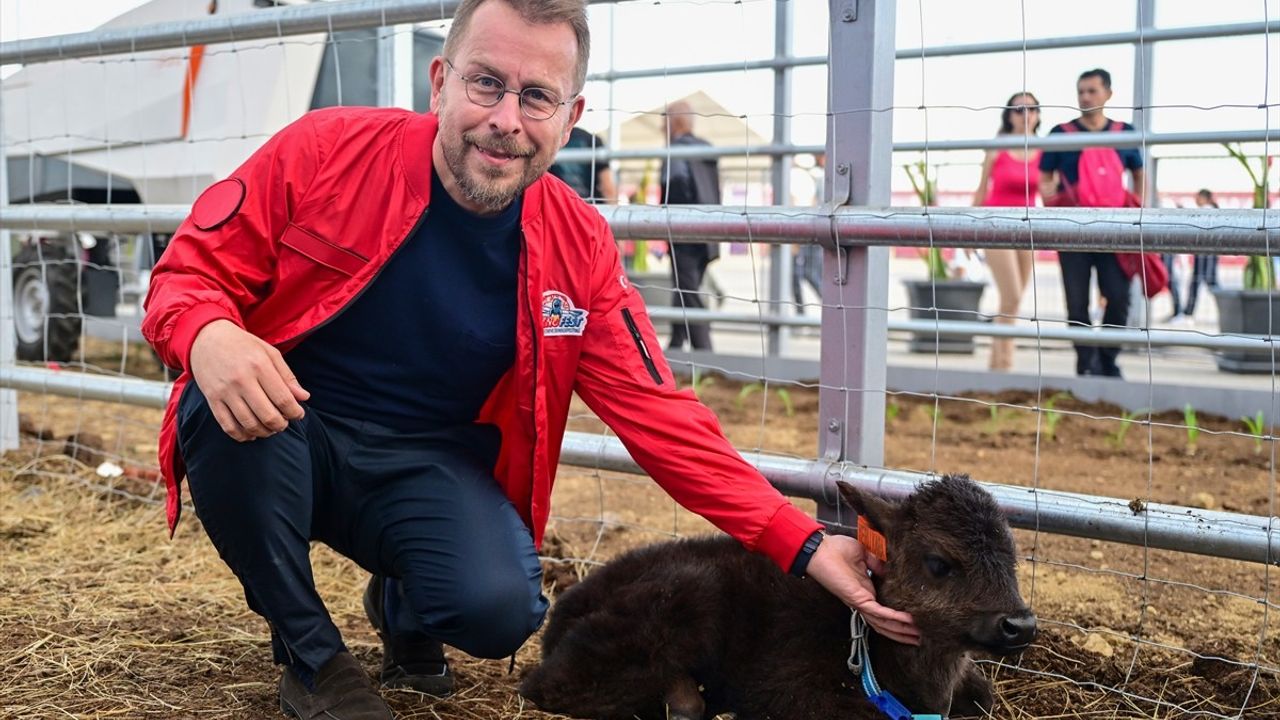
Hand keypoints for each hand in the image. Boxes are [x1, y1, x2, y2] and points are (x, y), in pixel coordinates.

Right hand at [189, 319, 309, 441]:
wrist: (206, 339)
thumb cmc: (243, 346)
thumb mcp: (269, 353)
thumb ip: (287, 377)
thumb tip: (304, 398)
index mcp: (259, 366)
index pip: (283, 399)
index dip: (295, 412)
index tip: (298, 414)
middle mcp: (241, 380)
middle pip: (268, 416)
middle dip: (281, 425)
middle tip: (284, 423)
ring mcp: (225, 391)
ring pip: (249, 424)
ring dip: (264, 432)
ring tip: (270, 428)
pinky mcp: (212, 399)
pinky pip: (228, 426)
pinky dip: (242, 435)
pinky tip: (251, 433)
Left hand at [804, 533, 919, 645]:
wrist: (820, 549)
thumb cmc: (837, 550)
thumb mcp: (864, 554)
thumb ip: (878, 563)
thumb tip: (892, 569)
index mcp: (866, 591)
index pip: (885, 610)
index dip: (900, 618)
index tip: (917, 620)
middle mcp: (864, 601)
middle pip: (886, 624)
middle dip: (903, 633)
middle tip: (922, 638)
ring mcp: (860, 602)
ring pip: (883, 623)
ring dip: (901, 631)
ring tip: (918, 636)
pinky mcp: (857, 600)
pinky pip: (878, 612)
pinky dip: (893, 618)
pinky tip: (908, 621)